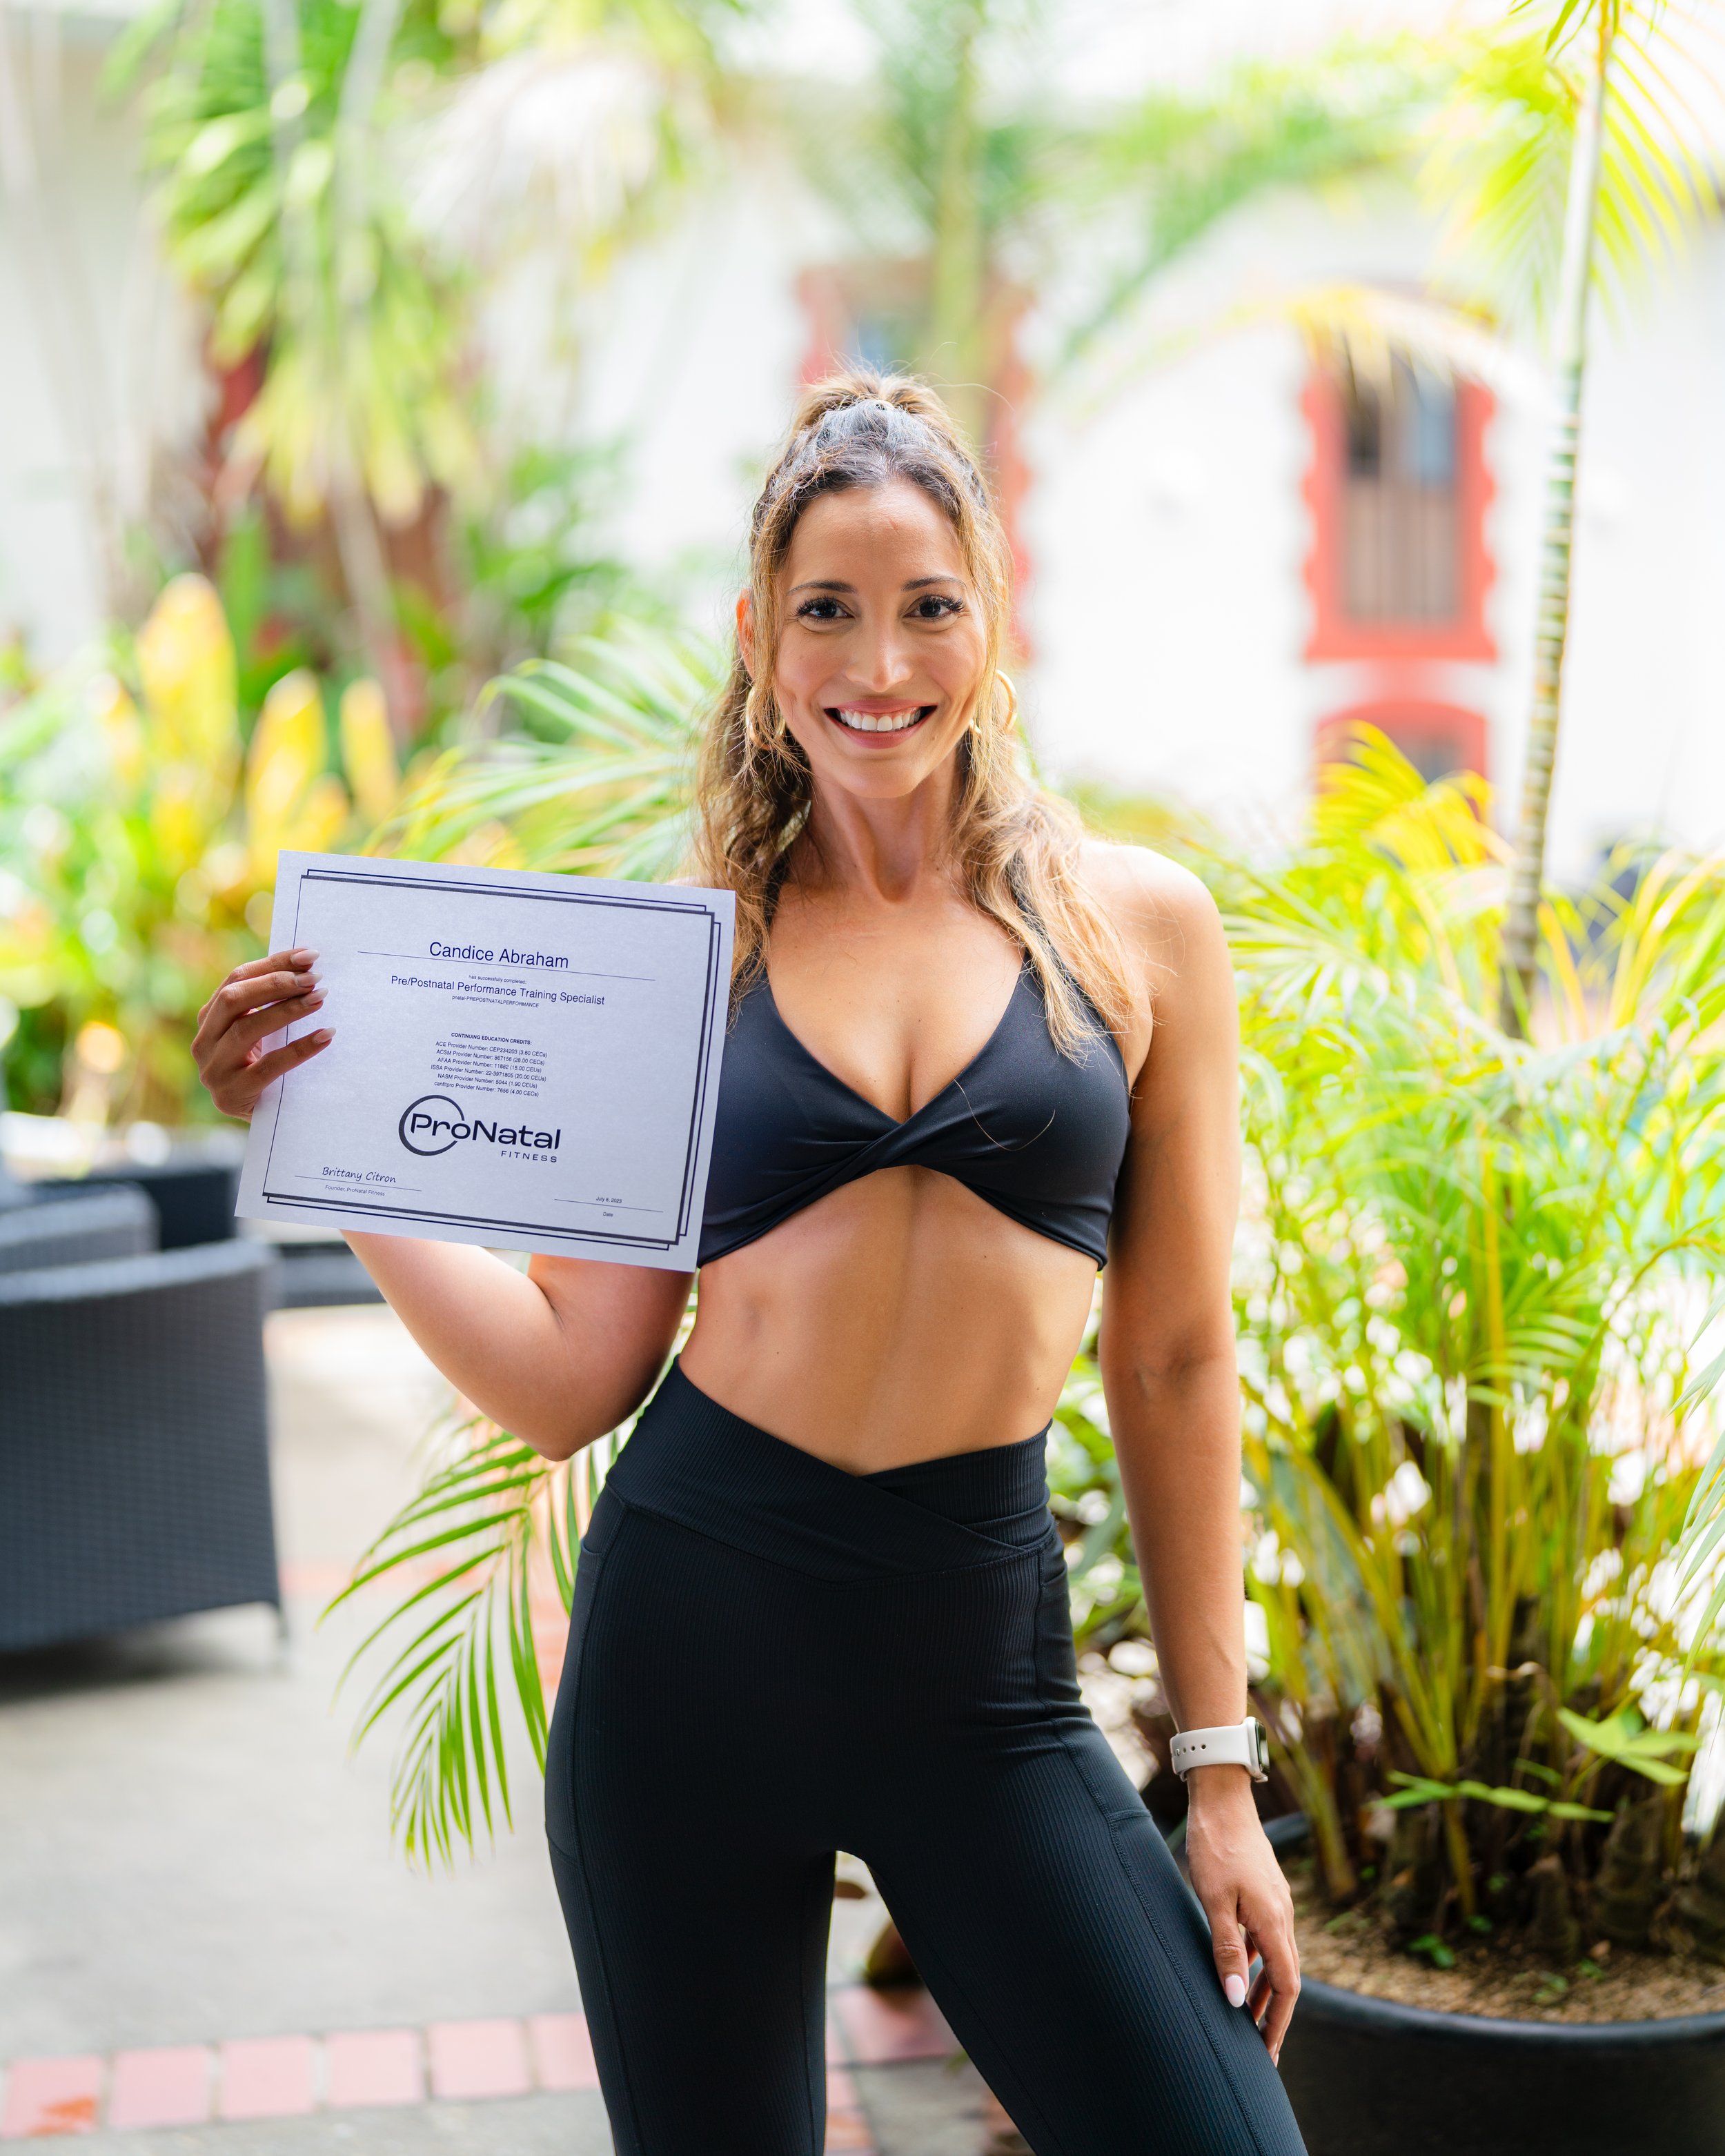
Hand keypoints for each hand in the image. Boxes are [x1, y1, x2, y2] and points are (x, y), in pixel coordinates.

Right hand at [192, 947, 331, 1120]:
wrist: (263, 1122)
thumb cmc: (267, 1071)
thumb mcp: (261, 1036)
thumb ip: (269, 1006)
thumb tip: (307, 966)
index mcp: (209, 1019)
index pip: (237, 979)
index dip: (273, 964)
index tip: (310, 955)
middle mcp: (203, 1042)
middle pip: (234, 999)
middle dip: (277, 983)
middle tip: (315, 978)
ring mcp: (213, 1070)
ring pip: (247, 1028)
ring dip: (288, 1009)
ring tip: (321, 999)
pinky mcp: (232, 1095)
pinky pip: (268, 1066)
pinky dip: (300, 1048)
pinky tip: (326, 1036)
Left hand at [1184, 1767, 1299, 2065]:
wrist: (1222, 1799)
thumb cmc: (1214, 1847)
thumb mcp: (1214, 1901)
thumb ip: (1227, 1950)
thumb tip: (1238, 2001)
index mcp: (1274, 1922)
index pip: (1287, 1987)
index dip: (1279, 2023)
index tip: (1268, 2054)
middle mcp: (1282, 1915)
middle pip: (1288, 1977)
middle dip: (1275, 2014)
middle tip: (1260, 2048)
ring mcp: (1275, 1902)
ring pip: (1278, 1958)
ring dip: (1266, 1989)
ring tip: (1249, 2018)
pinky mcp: (1264, 1891)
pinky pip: (1268, 1938)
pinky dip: (1259, 1961)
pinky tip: (1243, 1969)